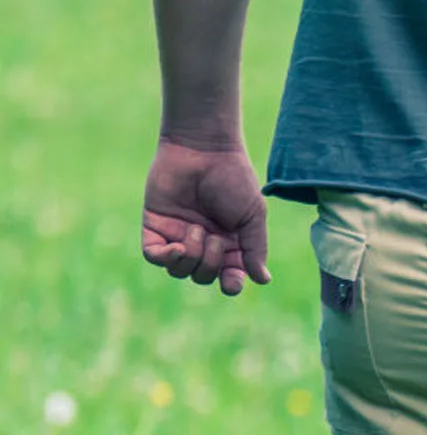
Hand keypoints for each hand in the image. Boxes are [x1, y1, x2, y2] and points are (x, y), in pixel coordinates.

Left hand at [142, 138, 270, 296]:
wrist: (203, 149)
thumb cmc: (233, 179)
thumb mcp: (253, 216)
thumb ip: (256, 248)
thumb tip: (263, 280)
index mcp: (230, 246)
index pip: (228, 280)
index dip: (230, 285)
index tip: (232, 279)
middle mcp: (203, 244)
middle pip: (202, 277)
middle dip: (210, 264)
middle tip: (215, 237)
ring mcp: (178, 235)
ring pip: (179, 271)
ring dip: (191, 257)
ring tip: (196, 229)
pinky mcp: (156, 225)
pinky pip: (154, 256)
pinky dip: (165, 258)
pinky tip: (176, 246)